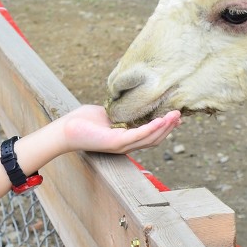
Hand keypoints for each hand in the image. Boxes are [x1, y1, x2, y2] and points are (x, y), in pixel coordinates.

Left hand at [58, 104, 180, 154]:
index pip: (150, 136)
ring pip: (151, 138)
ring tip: (177, 115)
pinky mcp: (117, 142)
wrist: (65, 130)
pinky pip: (139, 135)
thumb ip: (120, 111)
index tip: (175, 117)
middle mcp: (126, 145)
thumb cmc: (82, 122)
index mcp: (125, 139)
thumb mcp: (107, 114)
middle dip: (169, 127)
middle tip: (181, 115)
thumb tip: (129, 101)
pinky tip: (162, 120)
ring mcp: (122, 145)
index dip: (164, 128)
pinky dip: (152, 128)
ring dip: (165, 127)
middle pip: (155, 138)